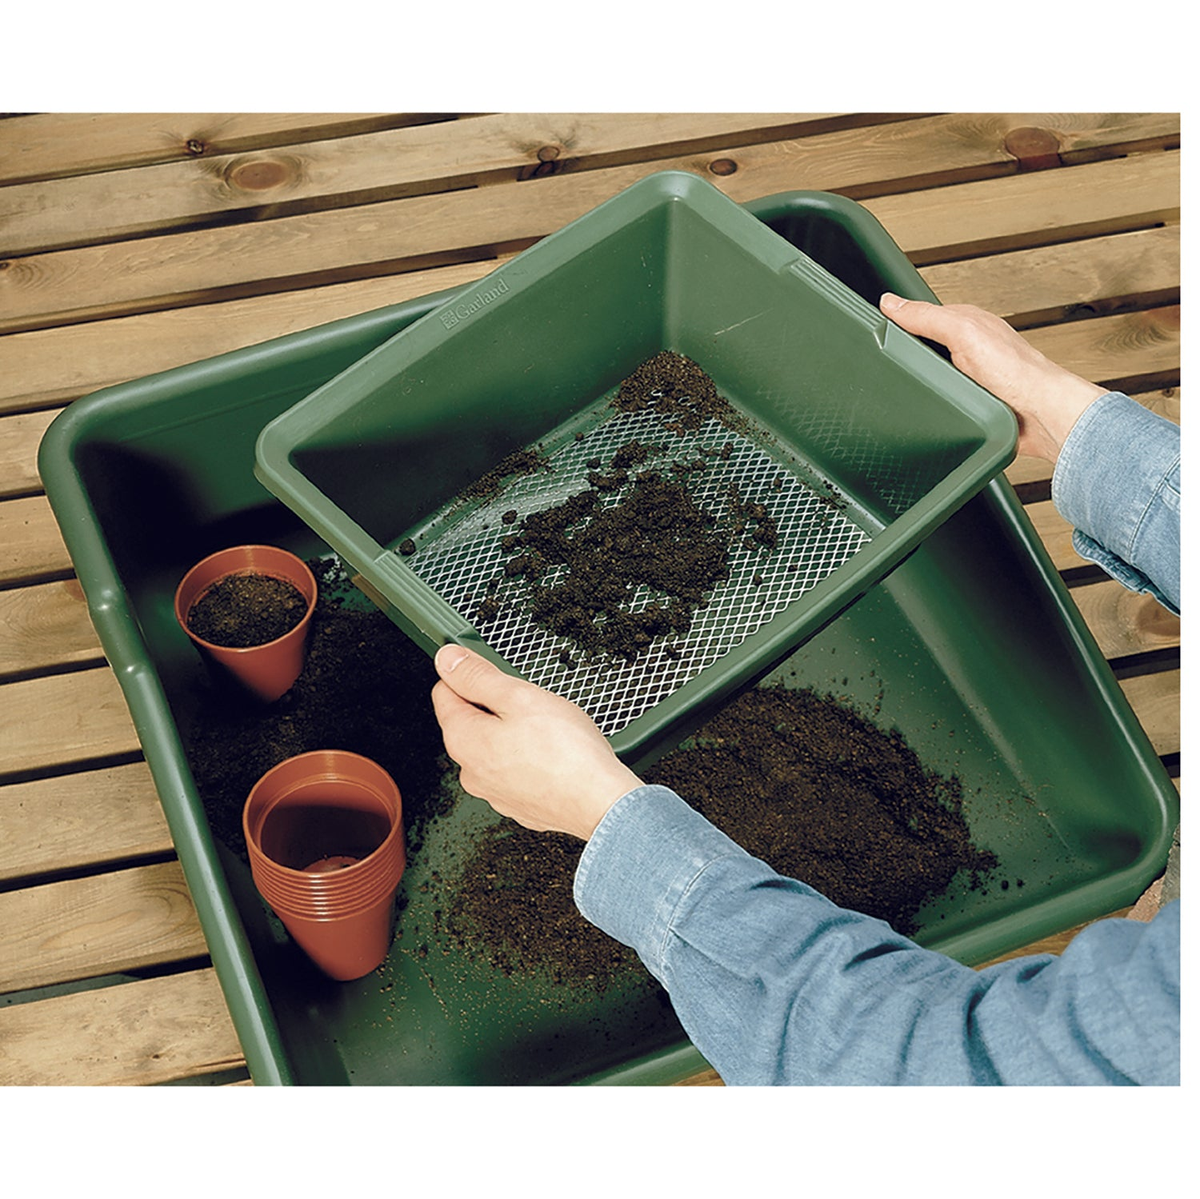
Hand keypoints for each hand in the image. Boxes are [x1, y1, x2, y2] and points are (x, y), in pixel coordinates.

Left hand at [430, 645, 642, 839]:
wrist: (600, 802)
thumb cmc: (566, 752)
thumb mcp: (519, 697)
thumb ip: (477, 676)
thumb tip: (447, 659)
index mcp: (463, 740)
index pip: (444, 692)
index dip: (470, 674)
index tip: (496, 671)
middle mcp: (470, 771)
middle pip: (470, 720)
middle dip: (496, 704)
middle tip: (531, 702)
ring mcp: (494, 791)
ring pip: (494, 745)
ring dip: (513, 730)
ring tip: (547, 729)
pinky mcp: (518, 803)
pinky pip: (514, 768)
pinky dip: (528, 756)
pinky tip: (552, 753)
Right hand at [879, 293, 1106, 463]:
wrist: (1041, 417)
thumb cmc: (1018, 374)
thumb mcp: (964, 333)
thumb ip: (927, 317)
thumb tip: (891, 303)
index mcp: (967, 323)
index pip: (920, 316)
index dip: (896, 321)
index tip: (870, 327)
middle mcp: (967, 348)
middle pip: (920, 346)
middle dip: (900, 352)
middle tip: (875, 358)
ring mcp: (968, 377)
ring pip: (928, 374)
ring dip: (913, 380)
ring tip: (892, 383)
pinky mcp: (969, 404)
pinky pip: (937, 399)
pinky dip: (925, 401)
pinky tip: (918, 404)